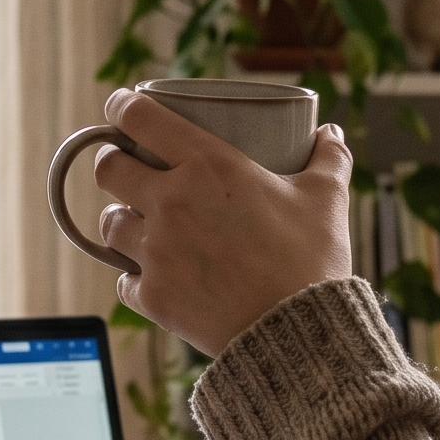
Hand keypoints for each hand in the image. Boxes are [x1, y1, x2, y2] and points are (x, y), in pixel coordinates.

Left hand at [93, 92, 352, 353]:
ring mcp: (156, 251)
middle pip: (108, 168)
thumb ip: (328, 159)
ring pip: (109, 223)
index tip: (122, 105)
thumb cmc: (311, 260)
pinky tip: (153, 275)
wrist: (298, 334)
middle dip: (113, 162)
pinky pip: (124, 279)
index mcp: (209, 165)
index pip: (141, 118)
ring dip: (120, 219)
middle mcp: (171, 202)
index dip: (123, 105)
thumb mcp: (327, 199)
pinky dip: (134, 276)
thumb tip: (331, 134)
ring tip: (138, 222)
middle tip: (127, 166)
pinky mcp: (152, 295)